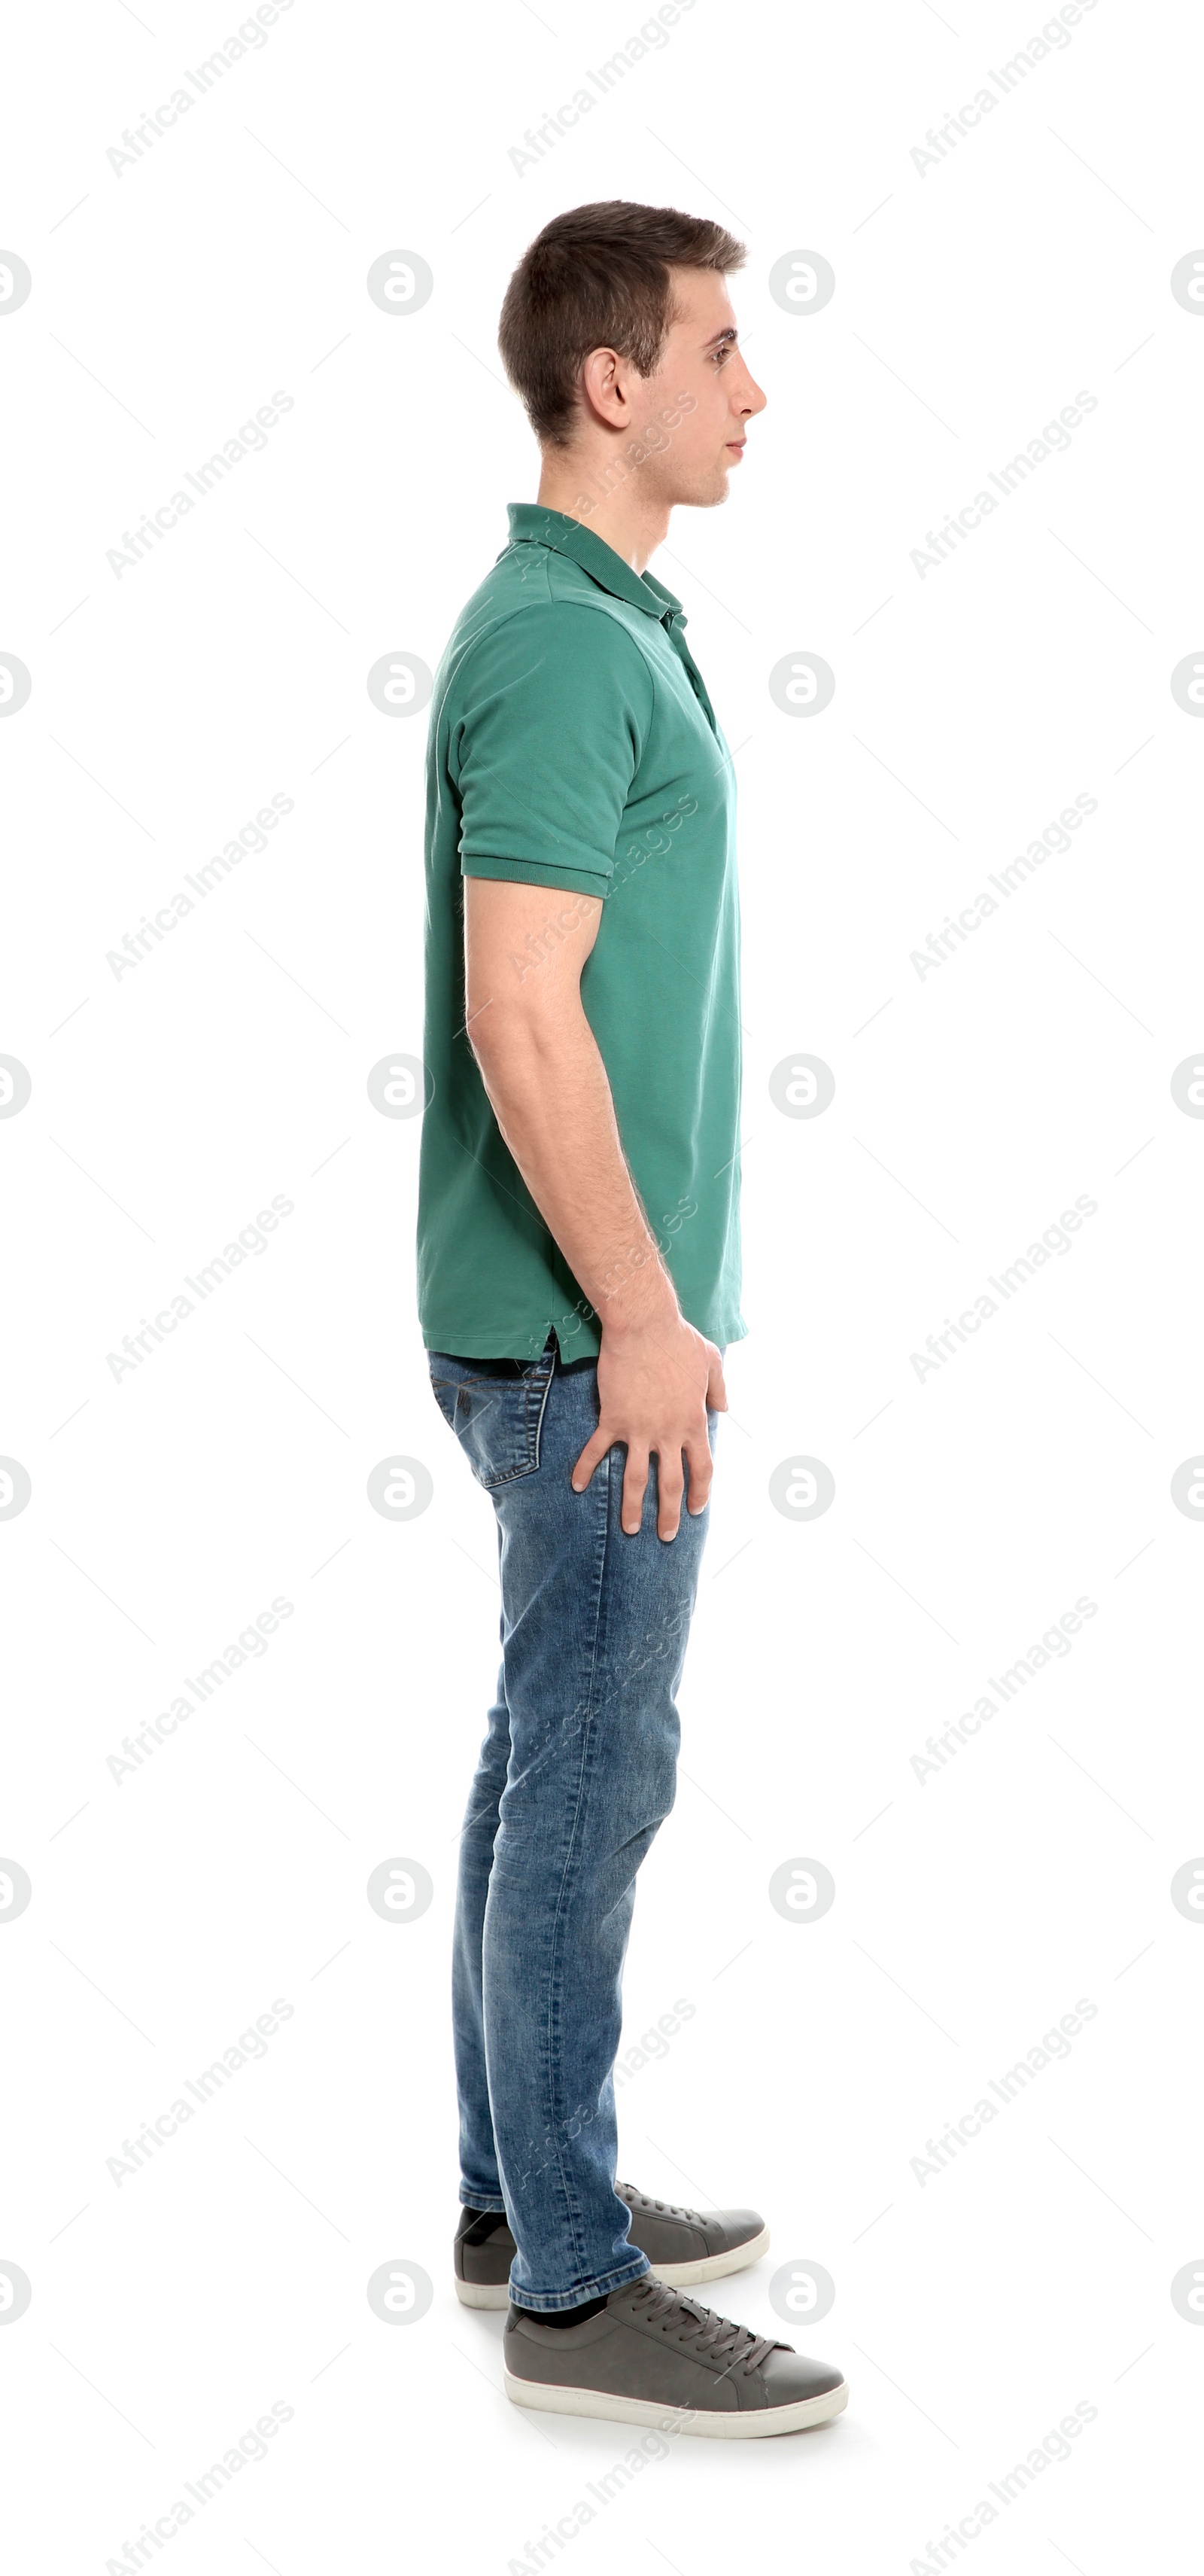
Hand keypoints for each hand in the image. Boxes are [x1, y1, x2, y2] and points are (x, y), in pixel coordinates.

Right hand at [571, 1305, 726, 1539]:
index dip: (701, 1492)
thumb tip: (725, 1406)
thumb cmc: (679, 1339)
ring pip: (637, 1478)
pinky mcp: (613, 1419)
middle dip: (669, 1514)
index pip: (702, 1468)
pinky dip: (585, 1467)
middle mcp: (668, 1432)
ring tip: (631, 1529)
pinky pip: (597, 1450)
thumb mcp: (711, 1361)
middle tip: (666, 1536)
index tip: (697, 1509)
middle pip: (671, 1484)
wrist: (644, 1325)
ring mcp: (640, 1429)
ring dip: (633, 1507)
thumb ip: (719, 1388)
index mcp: (694, 1422)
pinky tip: (576, 1485)